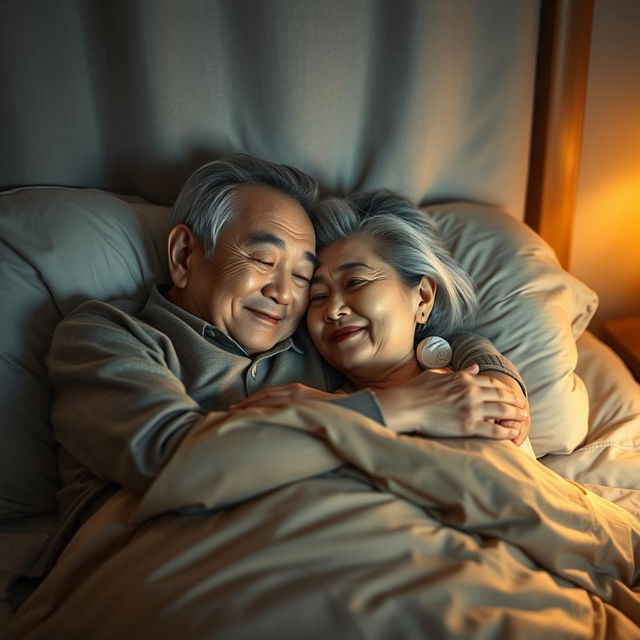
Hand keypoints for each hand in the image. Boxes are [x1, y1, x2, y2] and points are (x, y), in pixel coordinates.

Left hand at [229, 383, 344, 410]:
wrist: (355, 405)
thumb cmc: (335, 408)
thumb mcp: (314, 406)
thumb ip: (301, 409)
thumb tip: (289, 418)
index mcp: (296, 389)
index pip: (269, 394)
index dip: (252, 400)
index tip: (238, 408)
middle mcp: (295, 390)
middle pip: (265, 396)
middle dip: (246, 403)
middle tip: (229, 412)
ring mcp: (299, 396)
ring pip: (269, 400)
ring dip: (251, 406)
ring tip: (236, 414)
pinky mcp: (303, 402)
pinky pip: (280, 406)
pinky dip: (265, 409)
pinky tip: (254, 416)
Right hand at [374, 364, 528, 439]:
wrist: (406, 406)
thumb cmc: (416, 390)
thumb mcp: (437, 375)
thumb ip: (458, 372)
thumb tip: (474, 368)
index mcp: (464, 380)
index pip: (492, 383)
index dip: (505, 389)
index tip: (512, 394)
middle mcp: (471, 392)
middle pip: (502, 396)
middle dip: (516, 402)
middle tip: (523, 407)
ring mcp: (471, 409)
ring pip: (502, 411)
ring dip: (516, 415)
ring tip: (523, 418)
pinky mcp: (468, 426)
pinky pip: (493, 430)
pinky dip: (506, 432)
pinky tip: (514, 433)